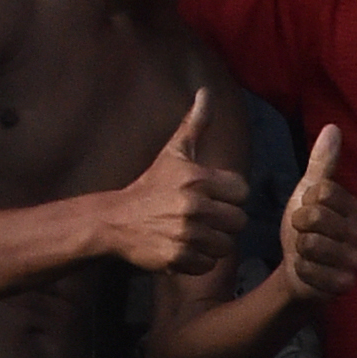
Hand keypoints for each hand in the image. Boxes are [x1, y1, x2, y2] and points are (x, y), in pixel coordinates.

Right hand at [100, 90, 243, 276]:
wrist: (114, 220)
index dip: (229, 196)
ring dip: (212, 243)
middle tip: (201, 218)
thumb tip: (206, 92)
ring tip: (191, 232)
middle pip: (239, 222)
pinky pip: (208, 264)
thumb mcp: (173, 153)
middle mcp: (194, 205)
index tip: (210, 196)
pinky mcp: (178, 257)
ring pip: (226, 246)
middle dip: (223, 222)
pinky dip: (197, 261)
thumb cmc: (150, 185)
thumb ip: (195, 124)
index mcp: (197, 178)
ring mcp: (186, 233)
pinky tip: (181, 247)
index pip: (242, 192)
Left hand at [278, 123, 356, 303]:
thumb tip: (333, 127)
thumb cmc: (306, 229)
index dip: (305, 200)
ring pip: (310, 243)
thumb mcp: (309, 192)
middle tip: (304, 233)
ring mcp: (355, 262)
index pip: (323, 191)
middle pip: (315, 216)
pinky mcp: (344, 286)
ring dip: (299, 248)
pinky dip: (300, 269)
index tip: (308, 211)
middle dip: (298, 224)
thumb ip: (322, 163)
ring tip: (307, 252)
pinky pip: (309, 269)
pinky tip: (308, 270)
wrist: (299, 271)